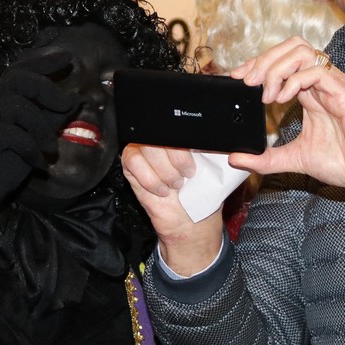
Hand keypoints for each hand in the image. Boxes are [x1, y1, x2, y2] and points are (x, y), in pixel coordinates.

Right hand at [0, 49, 76, 236]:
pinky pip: (11, 135)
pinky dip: (31, 148)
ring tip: (51, 148)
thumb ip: (54, 116)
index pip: (21, 70)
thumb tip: (77, 99)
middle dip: (47, 88)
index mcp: (4, 99)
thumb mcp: (38, 134)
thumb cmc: (8, 159)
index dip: (44, 61)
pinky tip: (39, 162)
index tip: (68, 56)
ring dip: (42, 127)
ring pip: (16, 107)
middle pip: (16, 79)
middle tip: (66, 104)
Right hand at [121, 143, 222, 275]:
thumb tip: (211, 136)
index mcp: (183, 134)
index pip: (177, 123)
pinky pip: (134, 161)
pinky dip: (150, 179)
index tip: (195, 163)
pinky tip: (161, 190)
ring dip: (164, 171)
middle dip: (176, 158)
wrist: (190, 222)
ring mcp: (143, 150)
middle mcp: (161, 139)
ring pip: (147, 147)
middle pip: (160, 134)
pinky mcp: (130, 164)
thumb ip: (209, 148)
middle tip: (186, 176)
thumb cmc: (202, 195)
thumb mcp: (213, 168)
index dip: (185, 142)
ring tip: (175, 184)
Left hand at [228, 38, 344, 198]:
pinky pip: (317, 71)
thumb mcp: (294, 158)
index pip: (282, 62)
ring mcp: (333, 85)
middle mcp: (321, 84)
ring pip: (302, 52)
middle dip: (264, 60)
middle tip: (247, 81)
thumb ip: (265, 158)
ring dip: (276, 68)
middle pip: (291, 48)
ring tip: (266, 93)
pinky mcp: (344, 92)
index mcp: (311, 93)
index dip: (258, 64)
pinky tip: (282, 98)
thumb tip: (235, 158)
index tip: (238, 79)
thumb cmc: (344, 162)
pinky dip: (294, 80)